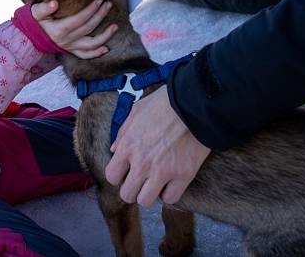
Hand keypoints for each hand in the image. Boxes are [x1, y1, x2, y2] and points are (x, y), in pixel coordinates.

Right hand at [31, 0, 116, 58]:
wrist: (29, 37)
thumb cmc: (33, 22)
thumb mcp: (35, 12)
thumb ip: (44, 8)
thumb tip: (54, 3)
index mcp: (59, 30)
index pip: (79, 19)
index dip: (91, 10)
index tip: (99, 0)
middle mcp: (66, 40)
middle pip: (88, 28)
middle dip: (100, 16)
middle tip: (108, 5)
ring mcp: (69, 47)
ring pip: (91, 44)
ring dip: (105, 36)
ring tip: (115, 27)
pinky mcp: (70, 51)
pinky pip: (85, 55)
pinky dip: (96, 53)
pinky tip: (106, 48)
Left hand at [105, 86, 210, 206]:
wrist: (193, 105)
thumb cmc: (163, 104)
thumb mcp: (135, 112)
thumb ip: (122, 133)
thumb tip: (114, 150)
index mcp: (127, 147)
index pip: (111, 176)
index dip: (118, 176)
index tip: (126, 171)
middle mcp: (141, 163)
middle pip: (127, 194)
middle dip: (132, 189)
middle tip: (140, 181)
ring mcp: (162, 172)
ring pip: (146, 201)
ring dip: (149, 194)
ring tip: (155, 184)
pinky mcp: (183, 176)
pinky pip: (170, 199)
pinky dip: (169, 194)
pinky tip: (171, 184)